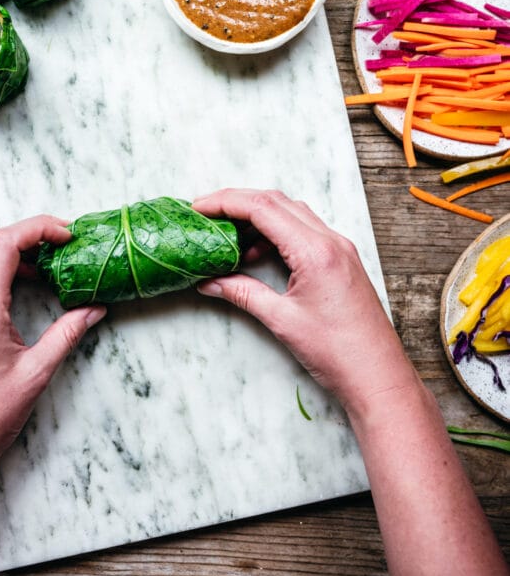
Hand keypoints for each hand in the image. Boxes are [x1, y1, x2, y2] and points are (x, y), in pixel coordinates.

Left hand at [0, 215, 105, 492]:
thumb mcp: (38, 372)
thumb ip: (67, 333)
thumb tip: (95, 308)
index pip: (4, 244)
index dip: (38, 228)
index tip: (69, 234)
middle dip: (29, 232)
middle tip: (64, 240)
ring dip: (14, 248)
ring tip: (49, 259)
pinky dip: (3, 268)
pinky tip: (29, 283)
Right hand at [193, 189, 417, 419]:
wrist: (377, 374)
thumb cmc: (337, 352)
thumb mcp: (282, 320)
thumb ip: (243, 294)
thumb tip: (209, 282)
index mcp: (316, 251)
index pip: (263, 208)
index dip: (226, 202)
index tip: (198, 207)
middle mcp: (331, 241)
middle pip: (277, 201)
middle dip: (237, 201)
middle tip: (206, 213)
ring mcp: (340, 248)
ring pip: (292, 212)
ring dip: (257, 215)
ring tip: (227, 234)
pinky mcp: (342, 259)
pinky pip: (305, 230)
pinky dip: (276, 231)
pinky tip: (257, 252)